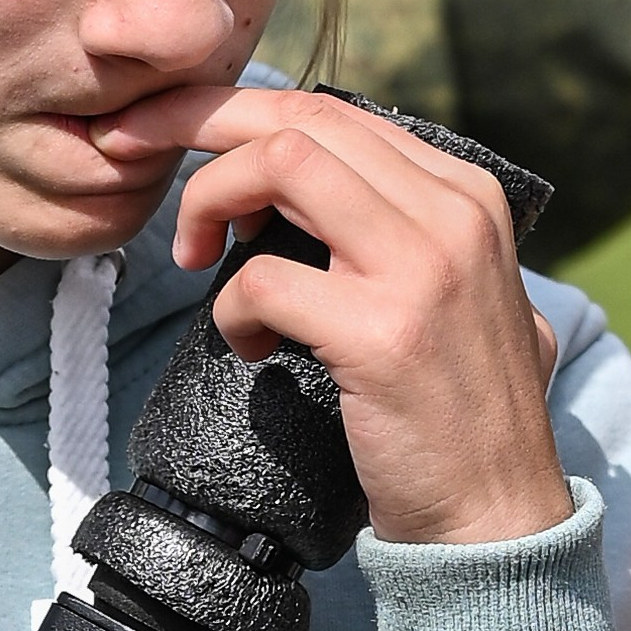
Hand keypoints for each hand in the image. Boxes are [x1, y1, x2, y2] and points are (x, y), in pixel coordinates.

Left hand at [92, 84, 567, 545]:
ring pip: (280, 164)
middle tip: (130, 147)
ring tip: (193, 257)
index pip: (334, 111)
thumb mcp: (456, 290)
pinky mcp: (383, 333)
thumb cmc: (459, 413)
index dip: (237, 112)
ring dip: (208, 200)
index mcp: (465, 195)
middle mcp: (452, 214)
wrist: (499, 519)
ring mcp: (423, 269)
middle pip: (300, 118)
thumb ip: (399, 229)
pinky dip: (231, 310)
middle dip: (194, 122)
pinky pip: (264, 280)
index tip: (169, 132)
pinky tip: (249, 348)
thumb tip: (309, 186)